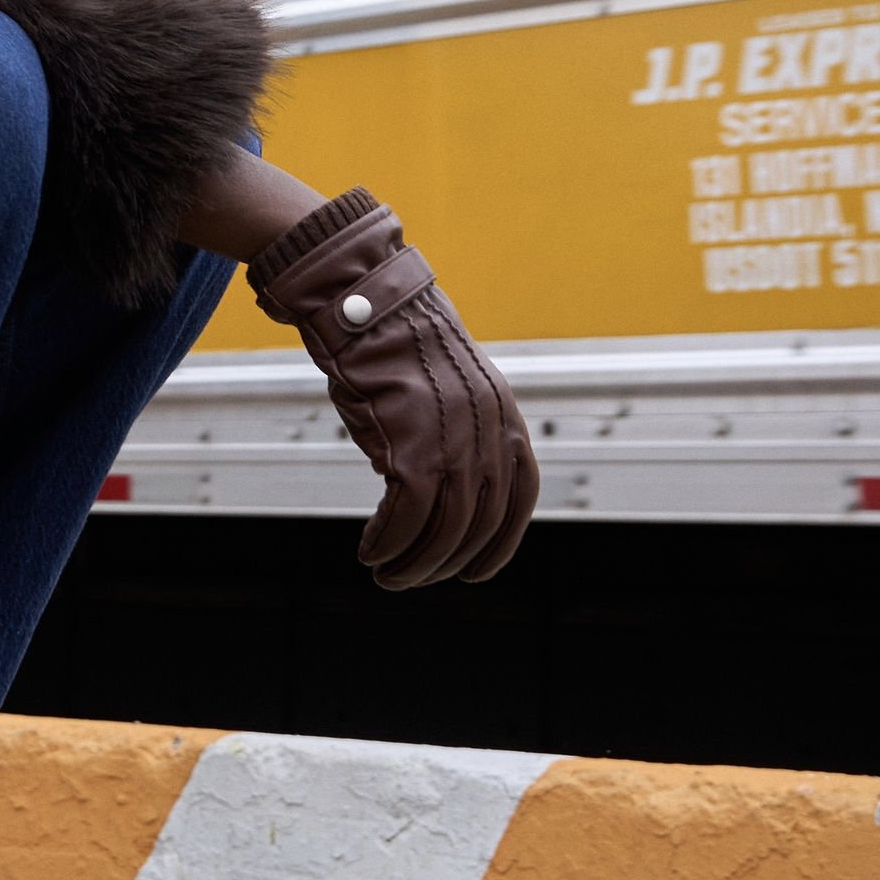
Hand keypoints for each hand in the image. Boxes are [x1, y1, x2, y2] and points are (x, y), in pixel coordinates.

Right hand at [247, 189, 537, 587]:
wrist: (359, 300)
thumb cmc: (389, 345)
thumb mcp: (443, 390)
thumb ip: (454, 437)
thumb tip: (435, 497)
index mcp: (505, 416)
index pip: (520, 498)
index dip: (500, 545)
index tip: (473, 573)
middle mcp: (488, 430)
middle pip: (480, 524)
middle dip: (445, 564)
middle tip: (409, 580)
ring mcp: (453, 436)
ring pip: (444, 529)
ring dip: (412, 564)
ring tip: (385, 574)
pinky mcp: (411, 441)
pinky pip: (406, 516)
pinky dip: (388, 544)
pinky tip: (369, 552)